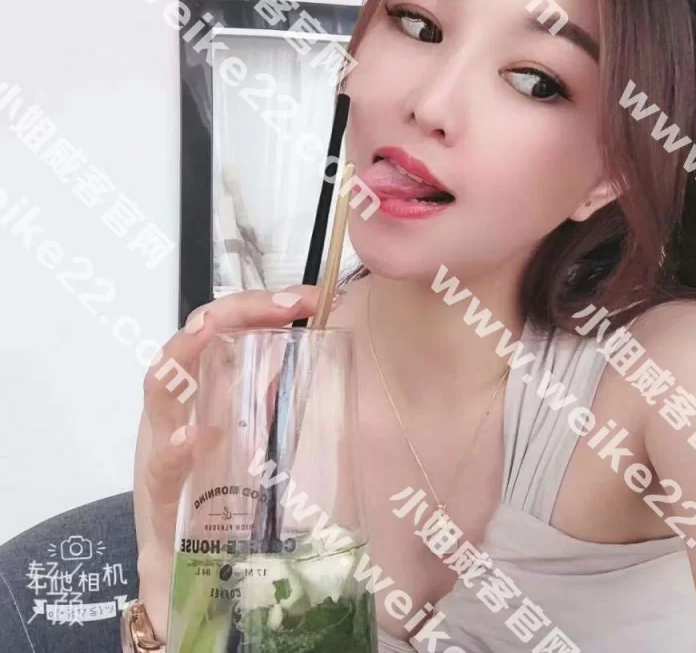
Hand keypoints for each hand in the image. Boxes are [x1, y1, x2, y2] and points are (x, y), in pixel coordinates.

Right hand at [133, 287, 321, 640]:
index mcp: (207, 398)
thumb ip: (292, 415)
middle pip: (194, 346)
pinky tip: (190, 438)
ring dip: (182, 356)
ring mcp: (159, 456)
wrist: (189, 587)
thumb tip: (350, 371)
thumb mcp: (262, 450)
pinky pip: (158, 477)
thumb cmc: (226, 509)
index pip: (225, 333)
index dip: (260, 306)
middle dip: (232, 313)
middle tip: (282, 304)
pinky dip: (171, 453)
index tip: (310, 297)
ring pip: (160, 393)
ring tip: (207, 330)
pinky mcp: (155, 510)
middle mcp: (179, 416)